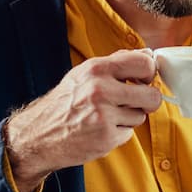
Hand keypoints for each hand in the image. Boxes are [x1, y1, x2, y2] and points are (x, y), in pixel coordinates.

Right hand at [4, 50, 161, 191]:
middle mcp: (100, 90)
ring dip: (129, 117)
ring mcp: (104, 115)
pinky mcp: (106, 137)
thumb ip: (117, 63)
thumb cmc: (64, 102)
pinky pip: (129, 133)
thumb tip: (147, 54)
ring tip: (108, 115)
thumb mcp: (84, 73)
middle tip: (135, 101)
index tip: (145, 79)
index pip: (144, 63)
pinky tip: (102, 128)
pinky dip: (119, 132)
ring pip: (141, 116)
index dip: (150, 72)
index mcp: (96, 69)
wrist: (40, 134)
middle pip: (152, 95)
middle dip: (148, 100)